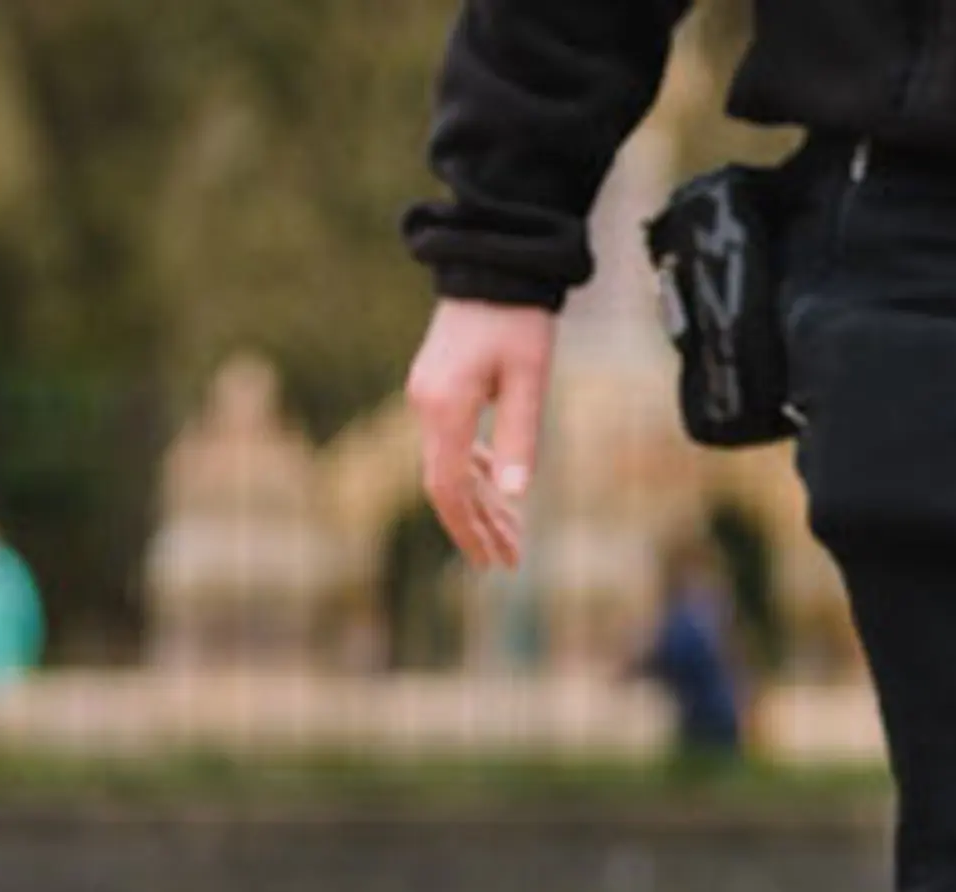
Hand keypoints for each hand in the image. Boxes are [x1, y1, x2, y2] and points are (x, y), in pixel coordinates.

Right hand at [404, 298, 558, 569]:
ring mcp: (426, 396)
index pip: (449, 487)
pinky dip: (474, 471)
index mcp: (444, 407)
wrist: (492, 265)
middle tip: (508, 562)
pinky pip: (451, 443)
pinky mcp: (437, 388)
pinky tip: (498, 491)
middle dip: (477, 526)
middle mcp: (425, 405)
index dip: (470, 529)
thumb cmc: (518, 319)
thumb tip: (517, 495)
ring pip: (448, 466)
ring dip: (478, 503)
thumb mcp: (530, 379)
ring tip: (510, 538)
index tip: (495, 561)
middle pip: (445, 484)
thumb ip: (521, 436)